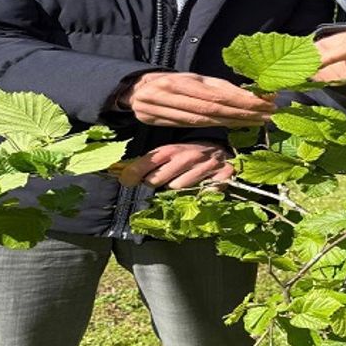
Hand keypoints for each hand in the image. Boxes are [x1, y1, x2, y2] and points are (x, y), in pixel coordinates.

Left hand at [113, 142, 234, 188]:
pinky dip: (200, 195)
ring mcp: (206, 166)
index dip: (134, 172)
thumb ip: (146, 165)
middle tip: (164, 180)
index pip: (149, 161)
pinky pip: (202, 195)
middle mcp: (189, 156)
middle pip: (159, 179)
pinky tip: (202, 187)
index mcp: (174, 149)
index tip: (126, 181)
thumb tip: (123, 177)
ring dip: (179, 190)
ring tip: (185, 182)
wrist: (221, 151)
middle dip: (157, 183)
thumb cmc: (188, 156)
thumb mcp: (168, 155)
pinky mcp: (222, 177)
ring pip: (179, 189)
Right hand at [124, 71, 274, 126]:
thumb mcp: (191, 77)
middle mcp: (170, 95)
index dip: (242, 100)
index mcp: (179, 81)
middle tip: (267, 114)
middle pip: (212, 109)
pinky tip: (236, 125)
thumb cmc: (171, 82)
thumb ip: (214, 86)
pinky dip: (218, 126)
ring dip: (234, 121)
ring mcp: (162, 111)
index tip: (264, 102)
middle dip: (243, 112)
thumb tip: (250, 93)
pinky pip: (194, 127)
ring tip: (258, 120)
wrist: (135, 90)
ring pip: (204, 120)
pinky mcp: (160, 123)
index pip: (216, 94)